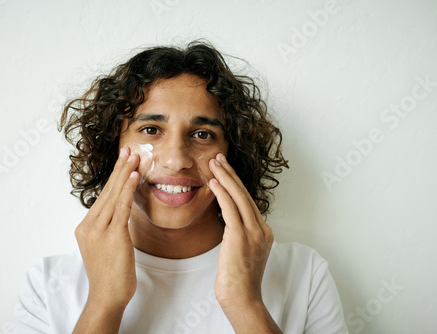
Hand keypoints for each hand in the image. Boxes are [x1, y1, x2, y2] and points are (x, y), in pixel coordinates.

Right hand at [74, 146, 139, 309]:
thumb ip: (109, 227)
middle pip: (107, 191)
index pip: (103, 196)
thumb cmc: (110, 273)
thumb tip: (121, 212)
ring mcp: (98, 230)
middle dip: (120, 168)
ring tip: (135, 156)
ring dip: (126, 173)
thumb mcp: (105, 246)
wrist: (107, 295)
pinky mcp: (112, 236)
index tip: (123, 160)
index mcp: (86, 226)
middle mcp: (89, 225)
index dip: (115, 177)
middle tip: (129, 149)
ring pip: (114, 195)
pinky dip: (128, 190)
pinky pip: (121, 208)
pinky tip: (134, 176)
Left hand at [209, 153, 273, 311]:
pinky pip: (230, 208)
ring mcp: (253, 232)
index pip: (248, 202)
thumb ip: (240, 235)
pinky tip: (214, 182)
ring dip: (226, 177)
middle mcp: (262, 229)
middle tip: (219, 158)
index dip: (236, 184)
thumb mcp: (243, 252)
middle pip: (245, 194)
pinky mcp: (241, 236)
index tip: (225, 171)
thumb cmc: (239, 280)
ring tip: (214, 163)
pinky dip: (222, 192)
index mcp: (264, 232)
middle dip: (231, 174)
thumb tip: (229, 224)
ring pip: (239, 197)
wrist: (242, 297)